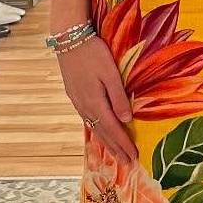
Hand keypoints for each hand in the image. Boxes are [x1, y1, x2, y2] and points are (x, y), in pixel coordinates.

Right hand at [56, 36, 137, 165]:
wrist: (68, 39)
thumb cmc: (93, 53)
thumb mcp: (110, 73)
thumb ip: (119, 97)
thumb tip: (127, 121)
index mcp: (96, 102)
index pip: (113, 129)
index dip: (123, 144)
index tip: (134, 157)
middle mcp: (85, 106)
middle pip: (102, 133)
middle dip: (116, 149)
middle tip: (127, 163)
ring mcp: (77, 102)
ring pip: (94, 127)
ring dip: (106, 142)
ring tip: (115, 154)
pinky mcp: (74, 95)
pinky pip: (87, 120)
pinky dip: (96, 130)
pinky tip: (99, 132)